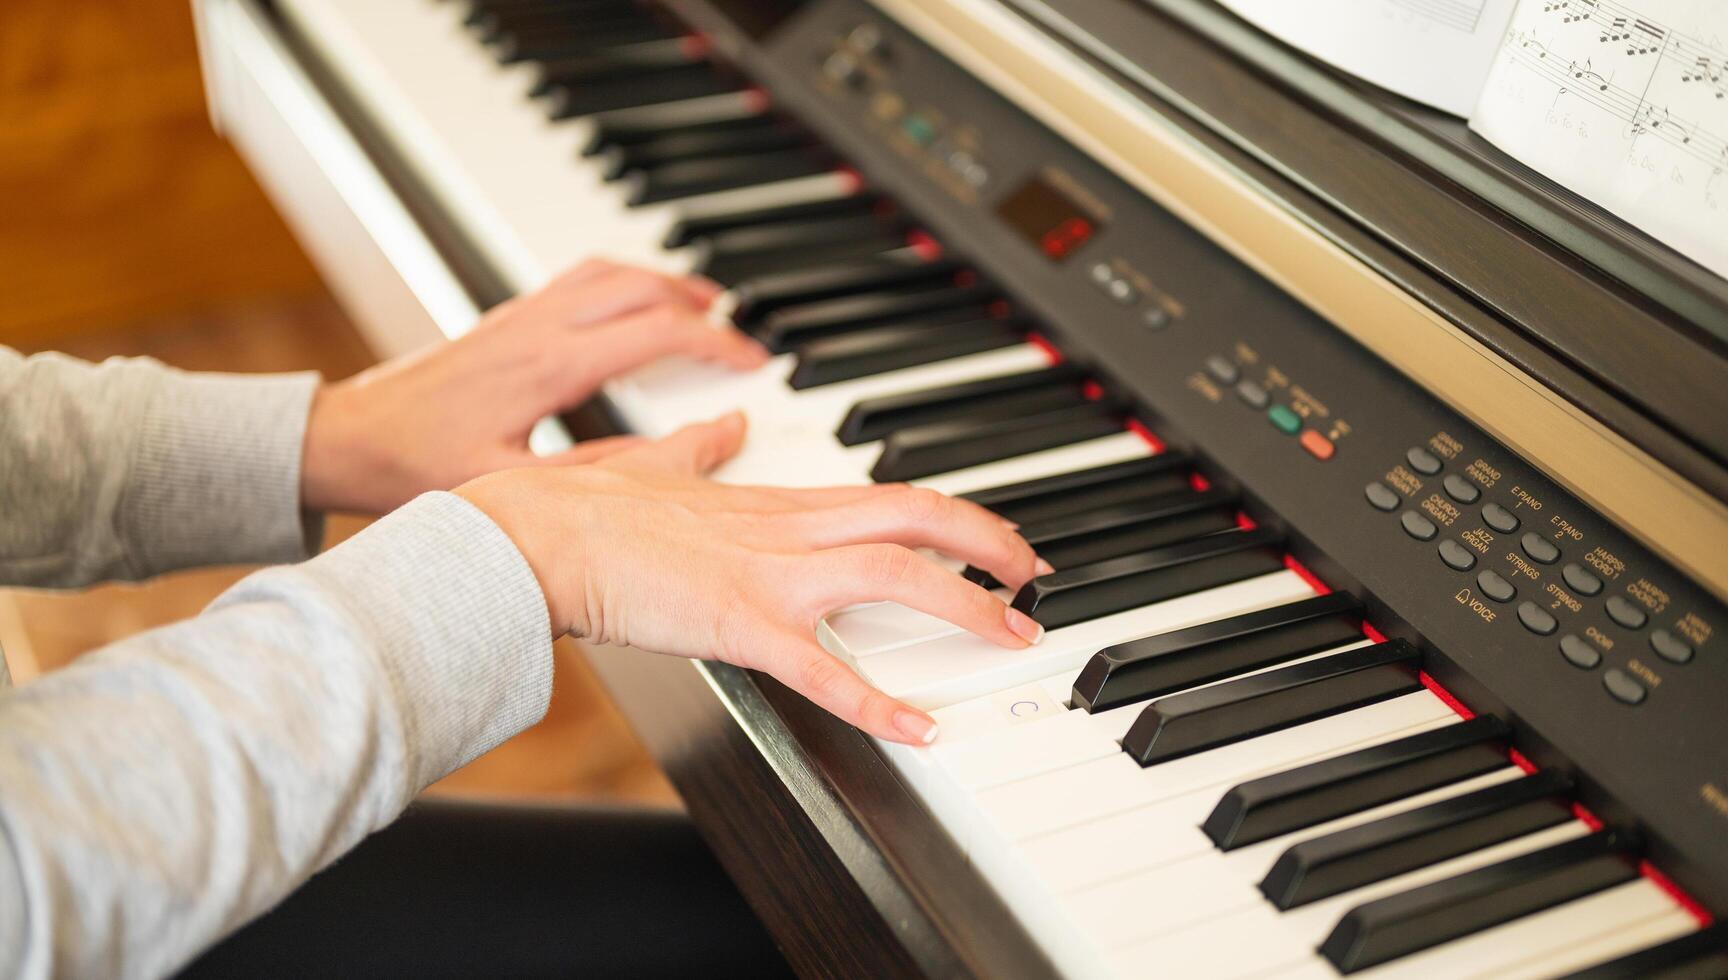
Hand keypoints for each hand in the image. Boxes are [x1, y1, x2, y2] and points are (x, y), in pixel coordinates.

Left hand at [301, 259, 768, 513]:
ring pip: (607, 271)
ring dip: (662, 279)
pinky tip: (632, 301)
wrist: (346, 439)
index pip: (655, 332)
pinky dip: (622, 281)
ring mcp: (518, 317)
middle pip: (639, 285)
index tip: (750, 361)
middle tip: (739, 329)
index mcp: (548, 366)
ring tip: (702, 300)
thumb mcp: (516, 487)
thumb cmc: (415, 466)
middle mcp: (536, 328)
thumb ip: (595, 471)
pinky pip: (577, 279)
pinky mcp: (502, 319)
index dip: (715, 343)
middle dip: (701, 300)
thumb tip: (663, 456)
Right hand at [456, 413, 1051, 744]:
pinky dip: (877, 700)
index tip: (990, 536)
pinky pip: (822, 668)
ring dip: (963, 603)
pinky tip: (920, 728)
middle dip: (987, 543)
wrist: (529, 538)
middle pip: (914, 518)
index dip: (951, 513)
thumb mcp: (654, 462)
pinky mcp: (737, 623)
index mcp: (770, 501)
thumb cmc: (578, 509)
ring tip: (1012, 634)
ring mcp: (766, 574)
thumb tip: (727, 422)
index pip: (886, 494)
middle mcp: (784, 529)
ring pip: (892, 573)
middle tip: (1035, 575)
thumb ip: (701, 446)